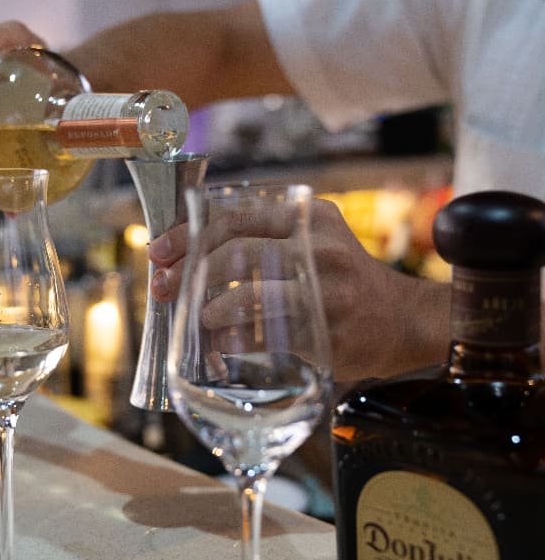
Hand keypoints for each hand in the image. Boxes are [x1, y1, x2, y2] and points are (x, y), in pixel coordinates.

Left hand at [149, 196, 450, 380]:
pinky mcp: (328, 331)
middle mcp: (320, 247)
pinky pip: (269, 335)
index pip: (236, 217)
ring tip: (197, 319)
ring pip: (252, 294)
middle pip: (238, 252)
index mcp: (309, 216)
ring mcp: (326, 290)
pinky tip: (222, 343)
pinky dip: (236, 340)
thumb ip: (263, 238)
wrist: (401, 321)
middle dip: (190, 272)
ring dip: (212, 309)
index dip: (189, 235)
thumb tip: (184, 254)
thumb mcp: (311, 241)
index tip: (158, 252)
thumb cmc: (339, 281)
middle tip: (164, 288)